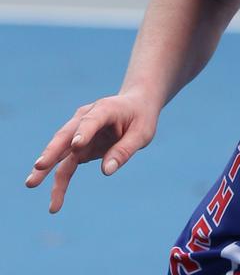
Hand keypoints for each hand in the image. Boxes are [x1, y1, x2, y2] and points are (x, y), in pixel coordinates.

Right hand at [25, 92, 156, 212]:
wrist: (135, 106)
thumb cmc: (140, 117)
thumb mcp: (142, 132)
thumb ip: (124, 149)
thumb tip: (106, 171)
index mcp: (105, 108)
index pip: (92, 120)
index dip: (84, 132)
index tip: (76, 146)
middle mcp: (86, 118)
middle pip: (66, 136)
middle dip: (52, 151)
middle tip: (39, 166)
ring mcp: (79, 132)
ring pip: (60, 151)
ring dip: (46, 168)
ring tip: (31, 184)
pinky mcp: (78, 147)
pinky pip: (66, 164)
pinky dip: (59, 181)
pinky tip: (55, 201)